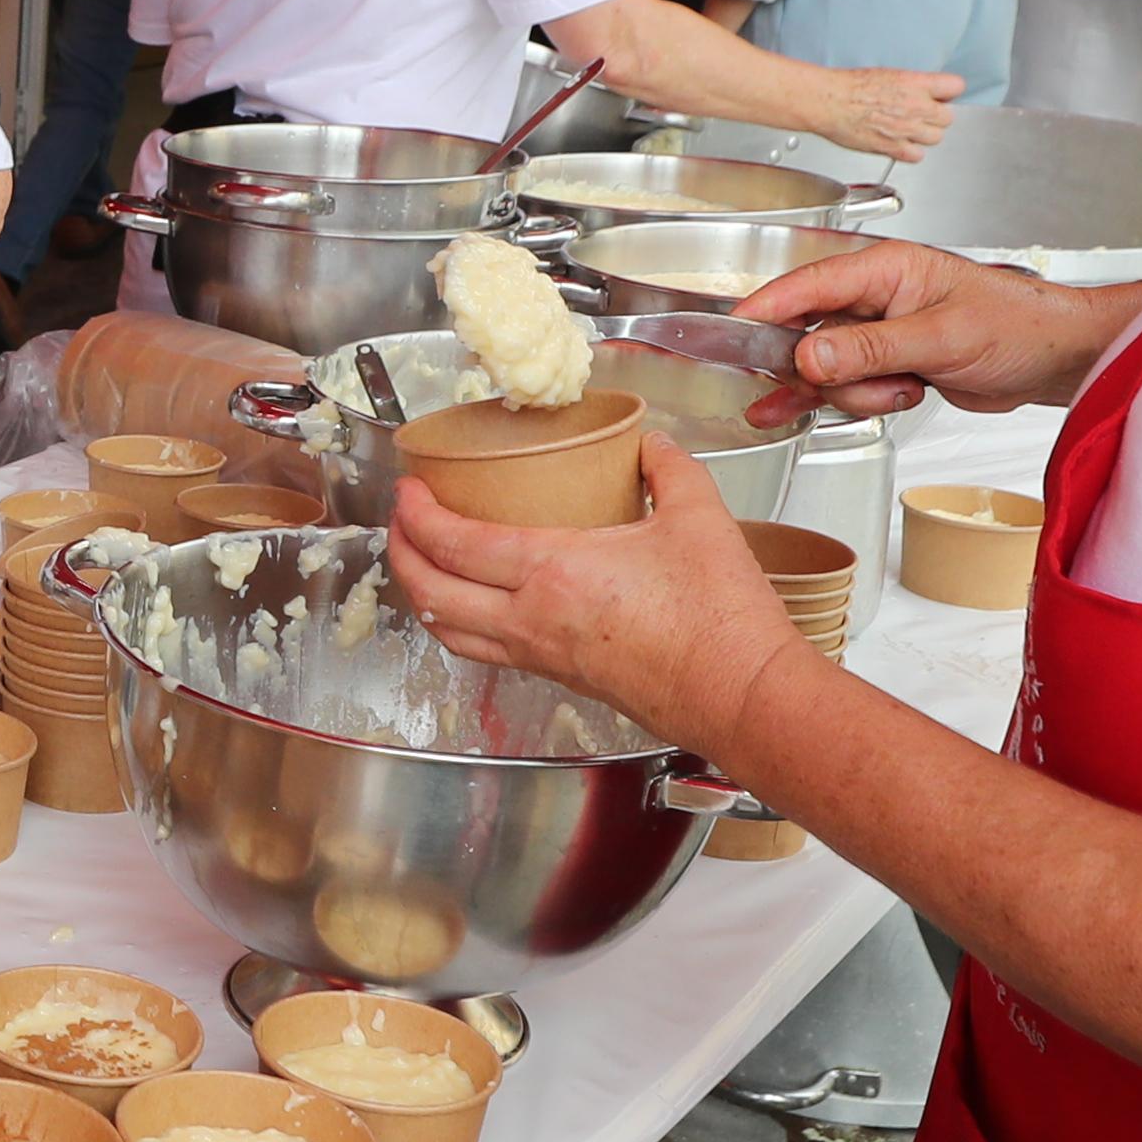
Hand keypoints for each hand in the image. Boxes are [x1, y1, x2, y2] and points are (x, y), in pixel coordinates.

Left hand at [388, 438, 802, 757]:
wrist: (741, 695)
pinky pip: (490, 652)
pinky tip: (482, 606)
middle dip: (401, 556)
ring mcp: (544, 657)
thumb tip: (652, 445)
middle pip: (432, 593)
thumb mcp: (698, 517)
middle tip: (400, 524)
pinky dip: (464, 625)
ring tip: (425, 566)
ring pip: (452, 633)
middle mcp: (532, 620)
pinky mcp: (565, 680)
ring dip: (425, 597)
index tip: (407, 491)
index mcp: (552, 572)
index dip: (417, 515)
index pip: (455, 544)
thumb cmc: (719, 617)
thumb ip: (668, 469)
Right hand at [731, 237, 1113, 422]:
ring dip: (853, 394)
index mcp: (886, 269)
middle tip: (849, 385)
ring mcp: (879, 332)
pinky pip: (841, 383)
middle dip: (820, 371)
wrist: (1057, 357)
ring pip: (825, 368)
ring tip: (902, 393)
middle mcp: (875, 297)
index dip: (765, 310)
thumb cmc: (1017, 325)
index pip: (807, 284)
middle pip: (807, 334)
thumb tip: (808, 355)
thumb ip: (870, 348)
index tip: (729, 334)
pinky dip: (832, 400)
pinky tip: (786, 412)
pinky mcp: (887, 363)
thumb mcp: (940, 338)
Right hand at [811, 69, 963, 163]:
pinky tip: (901, 142)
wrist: (830, 101)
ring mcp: (907, 129)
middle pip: (948, 117)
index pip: (956, 86)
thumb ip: (911, 85)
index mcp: (916, 83)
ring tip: (911, 128)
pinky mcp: (894, 148)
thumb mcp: (888, 73)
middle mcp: (917, 107)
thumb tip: (921, 90)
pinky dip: (911, 151)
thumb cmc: (849, 86)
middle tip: (922, 112)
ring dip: (926, 134)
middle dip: (936, 115)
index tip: (942, 94)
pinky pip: (917, 155)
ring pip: (936, 137)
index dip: (948, 92)